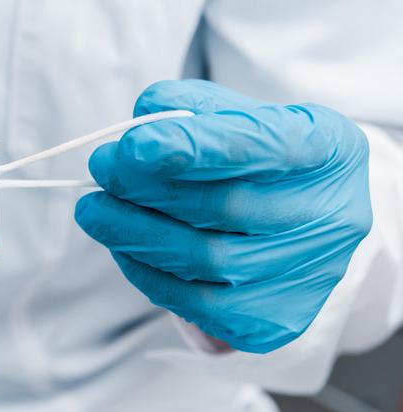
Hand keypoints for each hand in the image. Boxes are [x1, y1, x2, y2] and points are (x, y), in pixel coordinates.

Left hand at [74, 80, 371, 352]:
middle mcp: (331, 217)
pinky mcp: (276, 319)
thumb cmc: (258, 156)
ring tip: (94, 208)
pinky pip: (196, 303)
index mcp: (328, 150)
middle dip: (146, 189)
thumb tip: (144, 115)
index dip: (194, 147)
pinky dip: (147, 272)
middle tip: (100, 167)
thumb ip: (191, 107)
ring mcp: (308, 274)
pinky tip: (123, 246)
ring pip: (205, 259)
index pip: (262, 147)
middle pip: (225, 207)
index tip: (132, 145)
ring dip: (133, 232)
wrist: (300, 219)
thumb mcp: (238, 114)